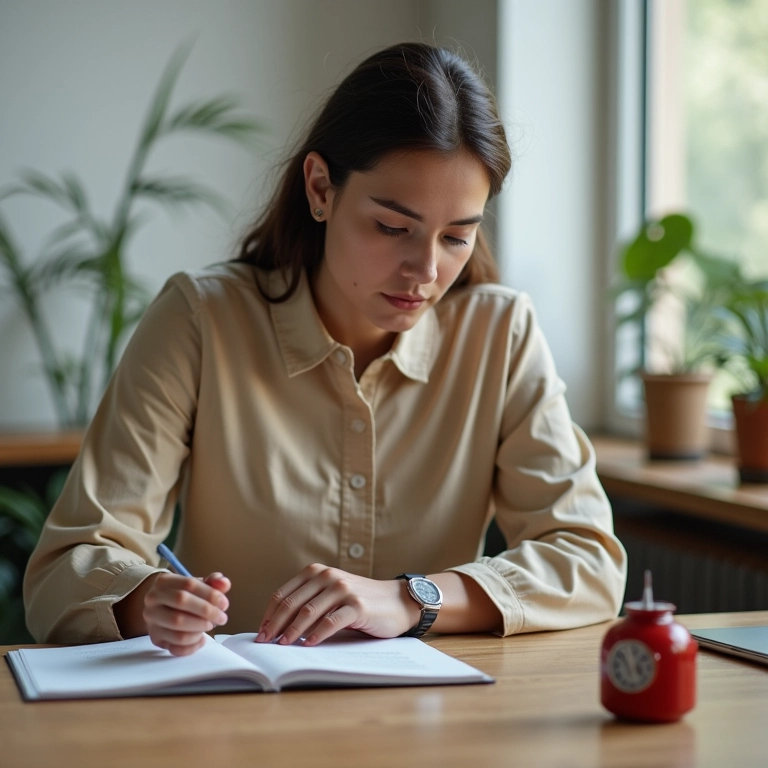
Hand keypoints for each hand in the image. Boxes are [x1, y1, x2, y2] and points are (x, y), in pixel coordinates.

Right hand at [143, 572, 230, 655]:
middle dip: (207, 611)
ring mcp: (152, 621)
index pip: (189, 584)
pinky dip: (193, 645)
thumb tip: (224, 583)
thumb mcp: (199, 585)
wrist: (162, 608)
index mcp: (164, 581)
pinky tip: (201, 638)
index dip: (210, 594)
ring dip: (200, 629)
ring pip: (177, 627)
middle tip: (222, 617)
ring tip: (210, 625)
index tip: (224, 604)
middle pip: (181, 603)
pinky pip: (176, 647)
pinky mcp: (156, 639)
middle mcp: (153, 600)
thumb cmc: (185, 595)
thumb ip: (214, 582)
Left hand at [255, 564, 419, 645]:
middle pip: (292, 603)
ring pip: (308, 612)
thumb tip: (277, 628)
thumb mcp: (330, 595)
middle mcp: (328, 576)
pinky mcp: (357, 605)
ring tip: (283, 645)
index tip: (261, 632)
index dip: (269, 615)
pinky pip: (331, 621)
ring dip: (292, 631)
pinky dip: (316, 635)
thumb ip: (309, 602)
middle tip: (265, 642)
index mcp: (316, 572)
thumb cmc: (359, 602)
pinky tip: (307, 645)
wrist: (397, 601)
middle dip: (275, 625)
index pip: (283, 594)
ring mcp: (343, 589)